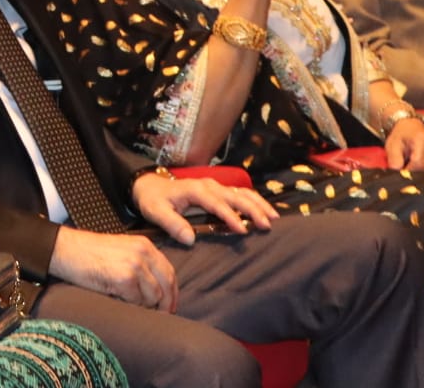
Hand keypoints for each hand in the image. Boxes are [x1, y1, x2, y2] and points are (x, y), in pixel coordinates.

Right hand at [48, 226, 177, 310]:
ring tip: (128, 301)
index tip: (169, 306)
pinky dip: (129, 304)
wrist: (66, 250)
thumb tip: (158, 290)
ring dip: (143, 304)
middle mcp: (143, 252)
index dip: (171, 292)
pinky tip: (117, 298)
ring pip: (154, 296)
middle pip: (166, 285)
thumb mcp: (122, 251)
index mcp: (145, 245)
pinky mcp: (124, 278)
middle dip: (164, 304)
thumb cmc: (90, 254)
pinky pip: (137, 301)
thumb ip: (142, 263)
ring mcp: (135, 265)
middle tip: (158, 315)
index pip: (169, 272)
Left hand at [131, 170, 277, 244]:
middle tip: (267, 225)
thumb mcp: (156, 212)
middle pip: (235, 196)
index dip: (230, 216)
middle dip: (252, 209)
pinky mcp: (218, 190)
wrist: (150, 185)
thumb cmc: (153, 200)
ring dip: (258, 204)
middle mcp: (209, 185)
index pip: (217, 204)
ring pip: (242, 193)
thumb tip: (190, 238)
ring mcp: (215, 186)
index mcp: (195, 190)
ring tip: (273, 218)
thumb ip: (172, 224)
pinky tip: (265, 211)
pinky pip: (240, 194)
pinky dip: (254, 201)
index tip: (243, 230)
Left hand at [383, 118, 423, 169]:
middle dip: (416, 174)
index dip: (409, 172)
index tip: (402, 174)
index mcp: (422, 140)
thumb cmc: (401, 138)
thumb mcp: (392, 145)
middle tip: (407, 170)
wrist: (411, 129)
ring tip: (415, 166)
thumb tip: (399, 171)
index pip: (418, 163)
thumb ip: (394, 159)